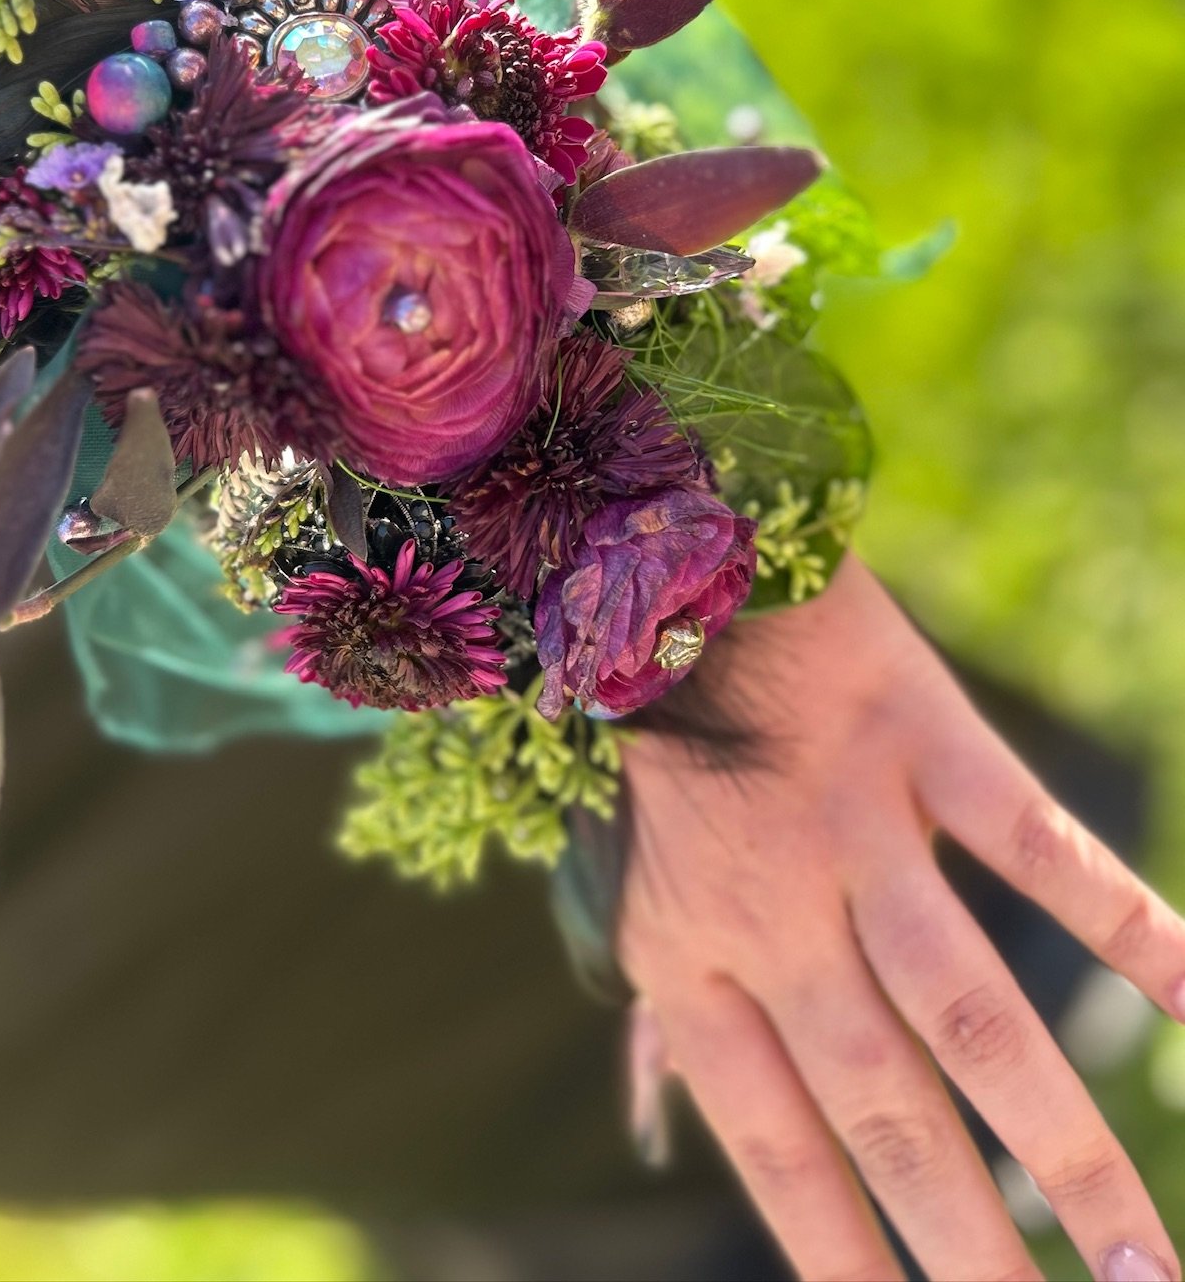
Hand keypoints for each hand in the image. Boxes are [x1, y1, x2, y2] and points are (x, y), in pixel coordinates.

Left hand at [619, 553, 1184, 1281]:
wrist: (675, 554)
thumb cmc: (665, 739)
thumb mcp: (631, 884)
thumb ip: (668, 1008)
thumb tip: (662, 1124)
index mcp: (691, 958)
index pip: (779, 1149)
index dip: (849, 1260)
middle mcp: (772, 912)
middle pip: (888, 1113)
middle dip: (979, 1251)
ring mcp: (854, 826)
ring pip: (972, 1015)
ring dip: (1071, 1151)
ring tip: (1149, 1270)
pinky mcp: (925, 741)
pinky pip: (1041, 851)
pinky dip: (1132, 927)